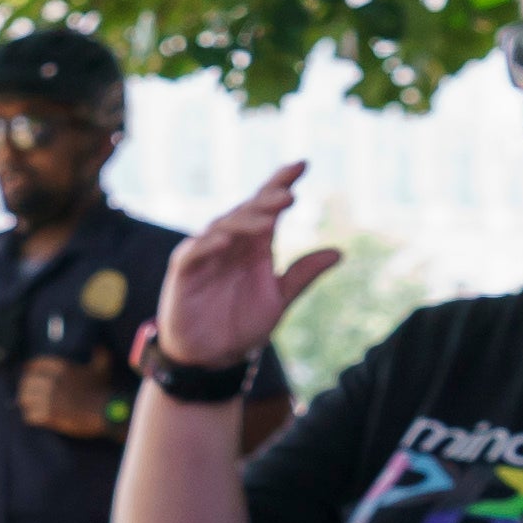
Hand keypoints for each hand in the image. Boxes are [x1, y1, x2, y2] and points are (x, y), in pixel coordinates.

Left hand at [16, 352, 123, 440]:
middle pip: (26, 382)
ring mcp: (49, 399)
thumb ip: (99, 355)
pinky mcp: (49, 415)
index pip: (35, 364)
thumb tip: (99, 346)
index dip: (29, 369)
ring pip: (25, 398)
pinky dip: (30, 417)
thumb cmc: (102, 390)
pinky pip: (30, 415)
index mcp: (61, 368)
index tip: (28, 374)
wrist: (106, 412)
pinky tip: (32, 418)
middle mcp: (52, 381)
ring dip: (25, 402)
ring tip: (27, 406)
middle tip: (25, 393)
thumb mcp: (102, 369)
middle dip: (25, 387)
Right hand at [154, 163, 342, 370]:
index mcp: (254, 245)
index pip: (268, 207)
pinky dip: (207, 245)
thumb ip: (302, 274)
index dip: (282, 183)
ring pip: (222, 227)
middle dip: (267, 202)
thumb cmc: (242, 325)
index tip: (303, 165)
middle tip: (289, 196)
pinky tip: (224, 241)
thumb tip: (339, 252)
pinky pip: (193, 253)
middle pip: (247, 212)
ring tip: (267, 219)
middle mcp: (230, 244)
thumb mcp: (279, 299)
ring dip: (243, 221)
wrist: (212, 358)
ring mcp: (205, 255)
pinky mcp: (184, 272)